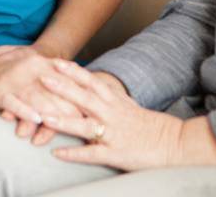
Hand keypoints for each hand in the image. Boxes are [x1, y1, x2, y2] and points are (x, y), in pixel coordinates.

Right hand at [0, 46, 81, 144]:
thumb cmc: (6, 73)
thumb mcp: (31, 70)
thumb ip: (52, 78)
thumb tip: (78, 92)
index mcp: (40, 62)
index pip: (66, 81)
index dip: (81, 97)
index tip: (95, 112)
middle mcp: (29, 68)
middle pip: (55, 91)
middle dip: (71, 109)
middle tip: (85, 126)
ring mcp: (14, 79)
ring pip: (37, 98)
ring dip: (51, 114)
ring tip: (65, 127)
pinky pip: (15, 102)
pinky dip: (26, 112)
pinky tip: (36, 121)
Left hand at [39, 59, 189, 170]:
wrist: (173, 144)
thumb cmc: (149, 125)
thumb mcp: (129, 104)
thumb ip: (110, 95)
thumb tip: (92, 84)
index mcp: (116, 102)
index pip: (92, 83)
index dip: (74, 72)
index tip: (56, 62)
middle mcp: (113, 114)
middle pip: (85, 98)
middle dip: (63, 87)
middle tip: (42, 77)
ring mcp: (113, 134)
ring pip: (85, 125)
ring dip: (63, 121)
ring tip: (43, 117)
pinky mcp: (116, 154)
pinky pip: (92, 154)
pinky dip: (74, 154)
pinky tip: (57, 153)